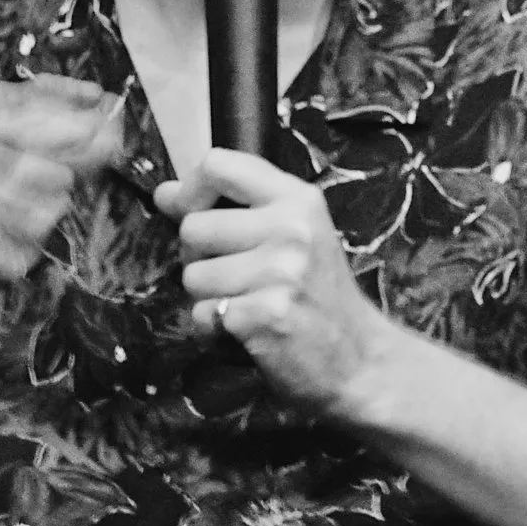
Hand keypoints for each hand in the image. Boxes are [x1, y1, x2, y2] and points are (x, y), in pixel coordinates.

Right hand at [0, 80, 124, 289]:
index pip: (25, 116)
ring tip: (54, 220)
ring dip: (23, 208)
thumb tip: (81, 168)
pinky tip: (21, 266)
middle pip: (14, 149)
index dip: (68, 113)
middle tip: (97, 163)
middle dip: (60, 155)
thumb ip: (15, 164)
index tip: (111, 113)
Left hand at [159, 150, 383, 414]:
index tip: (194, 212)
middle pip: (193, 227)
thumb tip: (166, 193)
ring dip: (209, 298)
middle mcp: (292, 229)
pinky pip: (202, 314)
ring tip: (248, 305)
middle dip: (200, 259)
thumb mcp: (294, 236)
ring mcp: (281, 272)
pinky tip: (248, 331)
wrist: (361, 361)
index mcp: (299, 200)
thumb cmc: (320, 299)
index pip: (220, 164)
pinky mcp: (264, 315)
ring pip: (192, 275)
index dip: (192, 189)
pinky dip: (215, 330)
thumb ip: (234, 209)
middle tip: (238, 277)